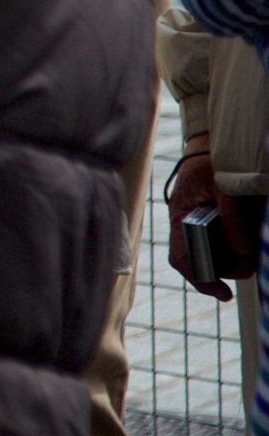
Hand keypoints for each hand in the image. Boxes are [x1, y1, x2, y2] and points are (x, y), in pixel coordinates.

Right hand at [168, 140, 256, 300]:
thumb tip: (242, 250)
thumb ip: (232, 218)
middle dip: (227, 268)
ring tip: (252, 251)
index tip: (225, 293)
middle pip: (203, 260)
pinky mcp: (212, 218)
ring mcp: (198, 221)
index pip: (183, 259)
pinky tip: (247, 241)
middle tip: (250, 265)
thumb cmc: (212, 160)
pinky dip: (236, 244)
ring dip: (234, 256)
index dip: (201, 280)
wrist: (210, 142)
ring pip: (215, 252)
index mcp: (181, 217)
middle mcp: (186, 224)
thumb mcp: (225, 187)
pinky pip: (222, 240)